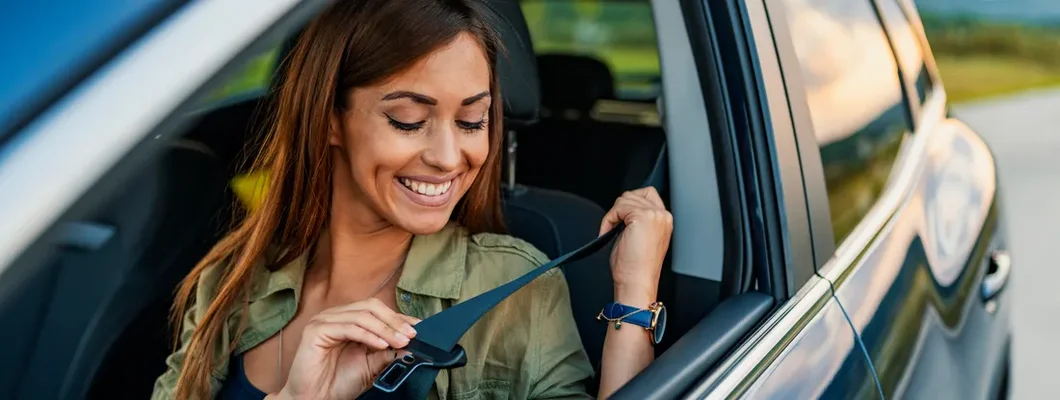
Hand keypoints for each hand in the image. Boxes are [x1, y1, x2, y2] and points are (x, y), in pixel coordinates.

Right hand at [271, 298, 419, 399]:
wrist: (315, 399)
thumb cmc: (338, 383)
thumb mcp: (371, 366)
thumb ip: (388, 352)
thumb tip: (410, 343)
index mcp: (349, 320)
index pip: (378, 310)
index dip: (399, 318)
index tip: (419, 328)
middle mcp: (337, 316)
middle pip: (371, 307)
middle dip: (394, 321)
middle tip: (411, 335)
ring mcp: (325, 320)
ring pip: (362, 316)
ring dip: (385, 329)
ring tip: (400, 342)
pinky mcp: (316, 329)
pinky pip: (348, 327)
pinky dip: (368, 335)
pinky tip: (381, 345)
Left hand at [599, 187, 672, 305]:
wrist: (637, 283)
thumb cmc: (636, 268)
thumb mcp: (640, 237)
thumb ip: (637, 219)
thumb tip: (623, 209)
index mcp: (665, 221)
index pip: (647, 195)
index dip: (630, 204)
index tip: (620, 221)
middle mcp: (663, 216)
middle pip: (635, 194)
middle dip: (620, 208)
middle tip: (614, 228)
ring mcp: (654, 215)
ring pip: (625, 199)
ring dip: (613, 214)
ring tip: (611, 232)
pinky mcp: (642, 217)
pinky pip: (618, 207)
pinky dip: (608, 219)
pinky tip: (607, 233)